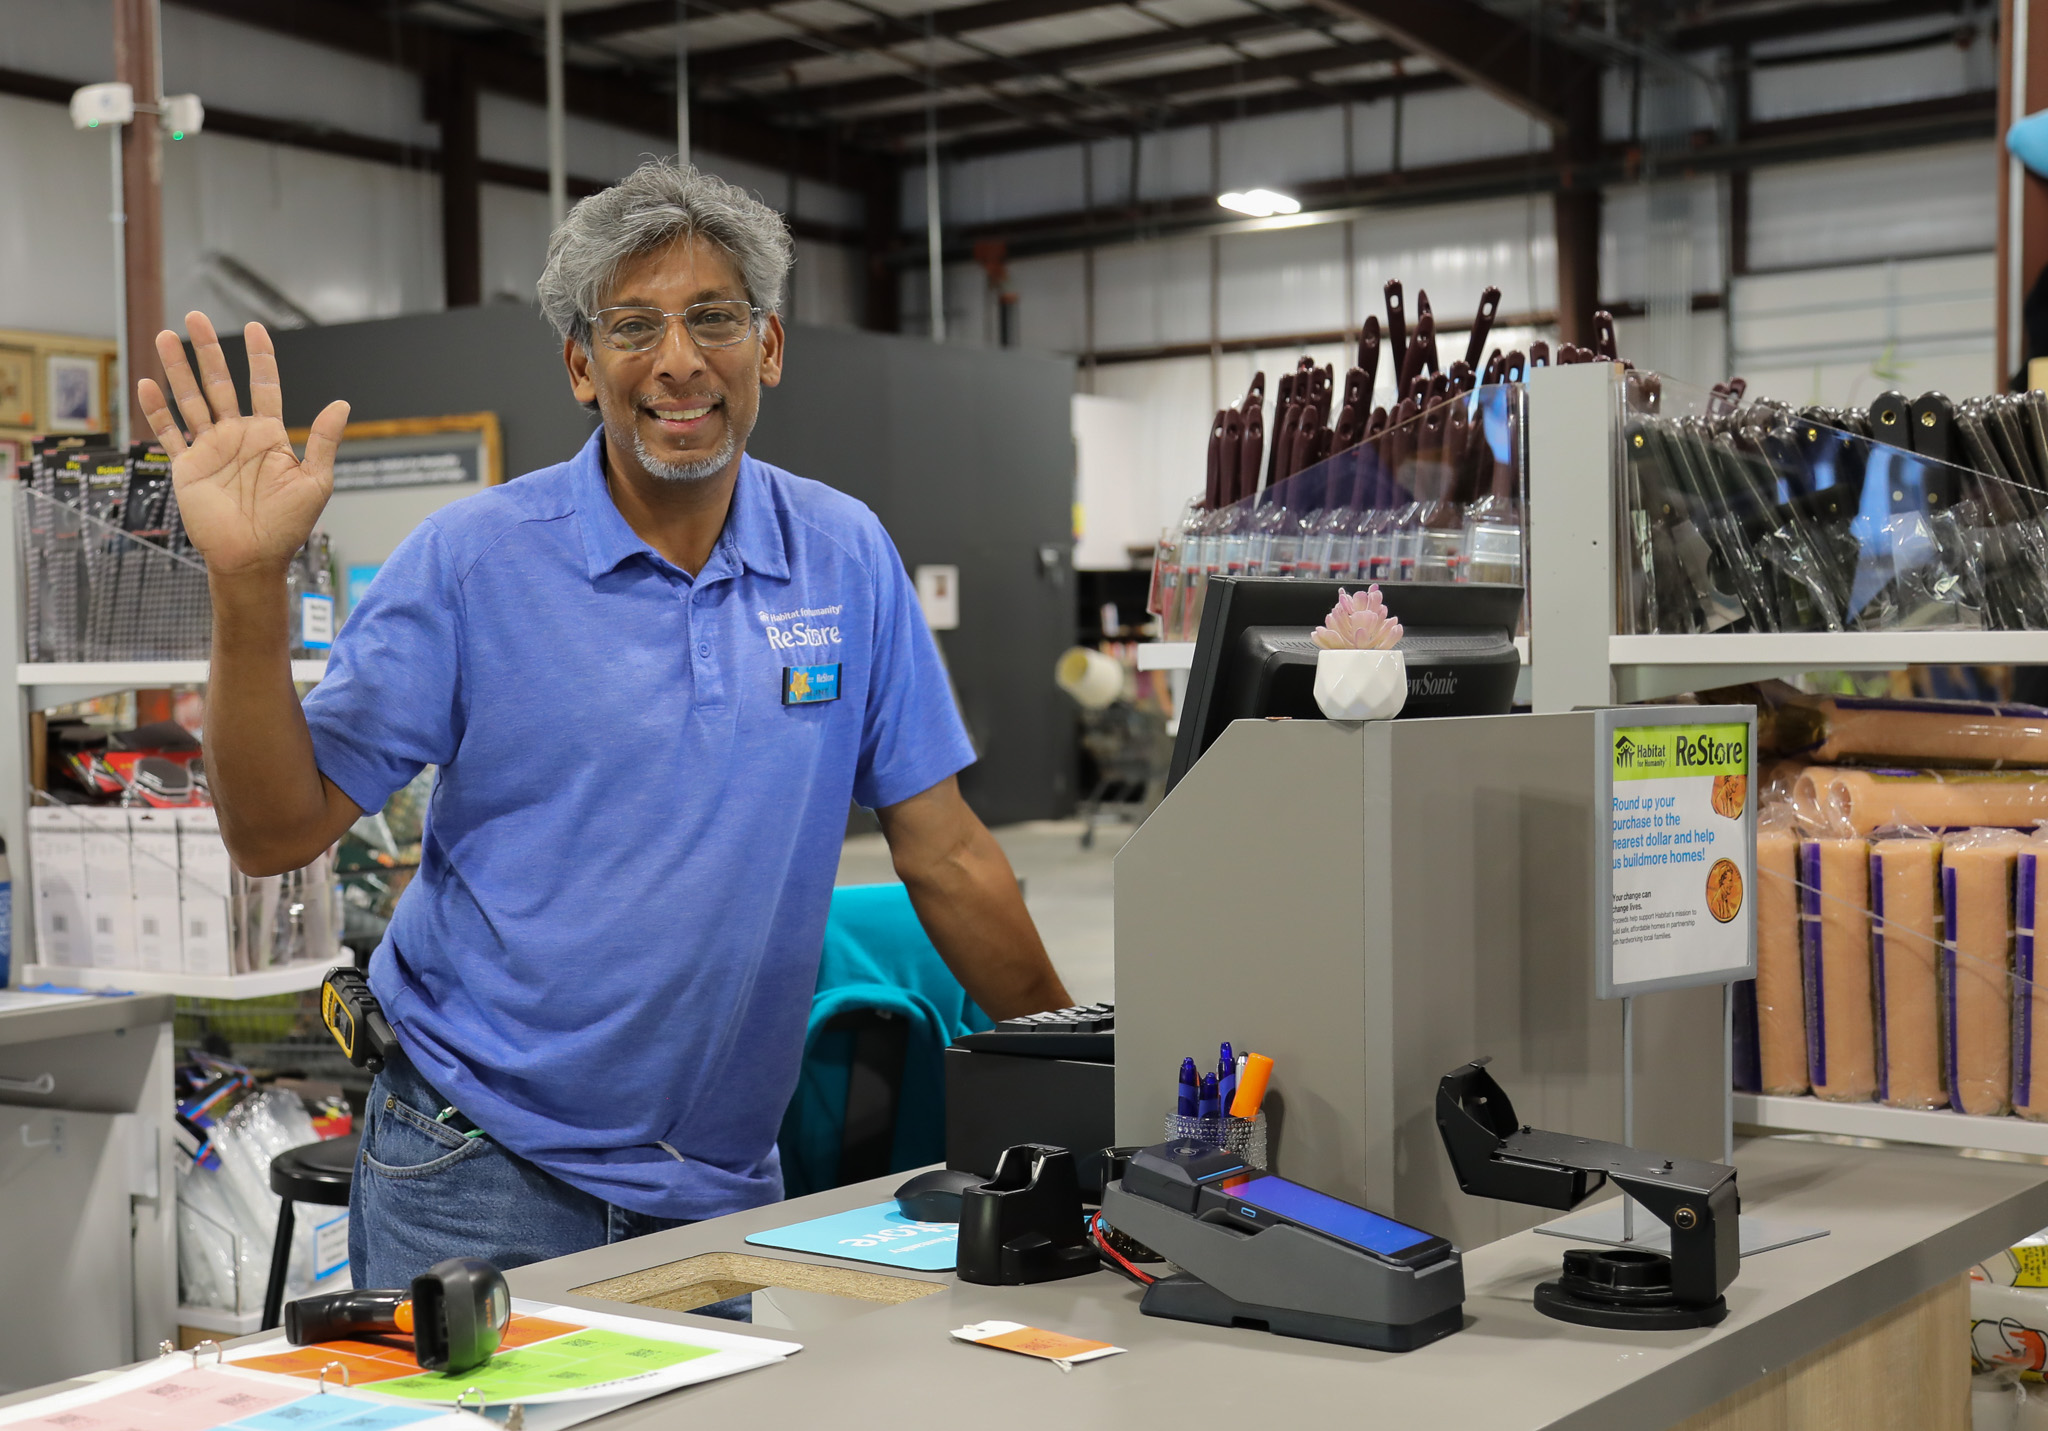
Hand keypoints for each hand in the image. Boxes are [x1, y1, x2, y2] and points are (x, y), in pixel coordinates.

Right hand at [136, 312, 348, 578]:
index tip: (254, 327)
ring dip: (177, 369)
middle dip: (207, 350)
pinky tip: (147, 384)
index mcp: (269, 435)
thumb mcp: (316, 481)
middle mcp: (238, 436)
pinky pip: (169, 432)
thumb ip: (326, 441)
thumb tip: (342, 403)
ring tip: (166, 337)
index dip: (259, 357)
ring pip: (191, 399)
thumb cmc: (289, 525)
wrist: (254, 557)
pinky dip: (157, 409)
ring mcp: (210, 449)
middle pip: (219, 383)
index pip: (263, 386)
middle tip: (194, 316)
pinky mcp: (188, 466)